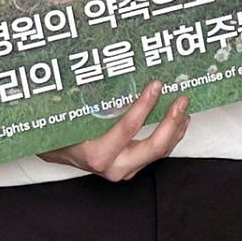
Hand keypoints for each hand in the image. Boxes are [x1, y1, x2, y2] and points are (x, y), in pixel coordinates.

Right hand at [38, 80, 189, 180]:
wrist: (58, 153)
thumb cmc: (63, 132)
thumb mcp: (75, 115)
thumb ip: (94, 101)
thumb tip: (113, 70)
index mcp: (98, 153)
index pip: (129, 128)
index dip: (145, 105)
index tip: (156, 86)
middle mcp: (114, 167)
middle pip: (154, 146)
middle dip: (171, 121)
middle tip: (181, 100)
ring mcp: (124, 170)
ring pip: (160, 152)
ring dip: (175, 129)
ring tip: (183, 108)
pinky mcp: (131, 168)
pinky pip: (156, 154)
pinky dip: (170, 137)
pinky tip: (177, 123)